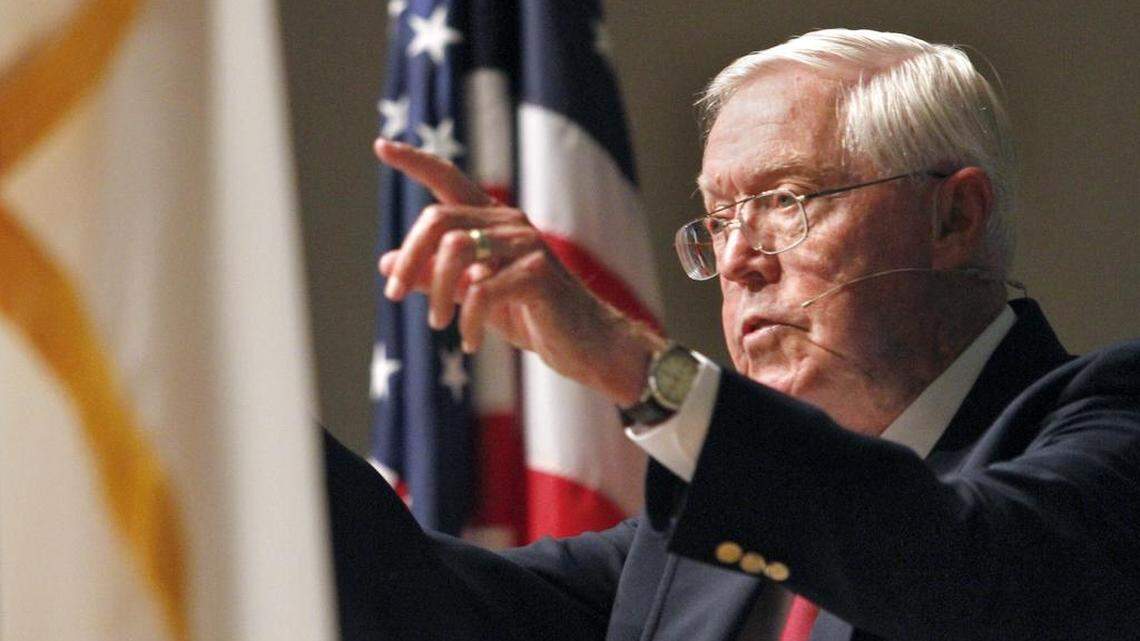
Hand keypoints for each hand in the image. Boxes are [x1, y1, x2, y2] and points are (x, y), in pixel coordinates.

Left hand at [374, 139, 664, 404]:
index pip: (448, 178)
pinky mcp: (537, 274)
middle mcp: (508, 223)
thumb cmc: (528, 315)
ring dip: (436, 292)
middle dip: (409, 257)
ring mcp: (526, 245)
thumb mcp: (471, 295)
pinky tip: (470, 342)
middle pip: (438, 219)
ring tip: (437, 324)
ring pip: (455, 250)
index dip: (415, 161)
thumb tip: (385, 263)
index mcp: (492, 221)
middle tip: (393, 295)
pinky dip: (468, 322)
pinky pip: (482, 291)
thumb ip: (432, 278)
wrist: (583, 343)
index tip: (381, 146)